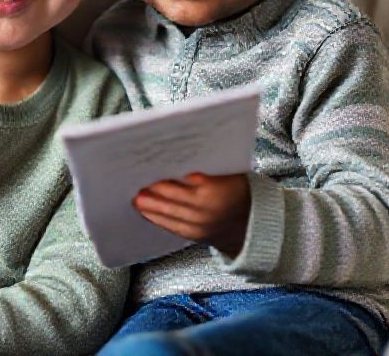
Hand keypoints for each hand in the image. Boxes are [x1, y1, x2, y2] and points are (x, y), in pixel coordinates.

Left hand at [133, 172, 250, 255]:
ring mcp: (200, 224)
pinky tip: (146, 211)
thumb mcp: (228, 172)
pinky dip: (157, 218)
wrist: (253, 223)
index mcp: (215, 187)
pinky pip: (172, 227)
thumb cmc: (237, 190)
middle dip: (153, 189)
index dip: (167, 171)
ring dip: (150, 205)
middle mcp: (206, 208)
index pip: (186, 177)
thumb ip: (206, 166)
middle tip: (135, 180)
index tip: (152, 163)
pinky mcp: (195, 235)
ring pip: (170, 213)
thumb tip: (176, 152)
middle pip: (173, 196)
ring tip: (136, 197)